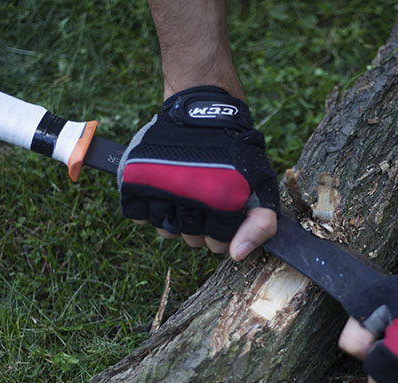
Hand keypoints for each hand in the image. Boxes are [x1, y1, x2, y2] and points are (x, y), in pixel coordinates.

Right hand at [117, 86, 279, 259]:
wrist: (202, 112)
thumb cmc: (235, 153)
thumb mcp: (262, 184)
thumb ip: (261, 223)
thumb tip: (236, 255)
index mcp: (221, 200)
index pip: (219, 244)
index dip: (225, 233)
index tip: (225, 213)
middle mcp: (190, 197)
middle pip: (193, 240)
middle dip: (203, 227)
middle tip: (206, 200)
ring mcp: (160, 189)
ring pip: (166, 231)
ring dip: (176, 219)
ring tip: (186, 195)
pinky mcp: (135, 180)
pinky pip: (138, 216)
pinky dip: (148, 209)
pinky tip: (164, 192)